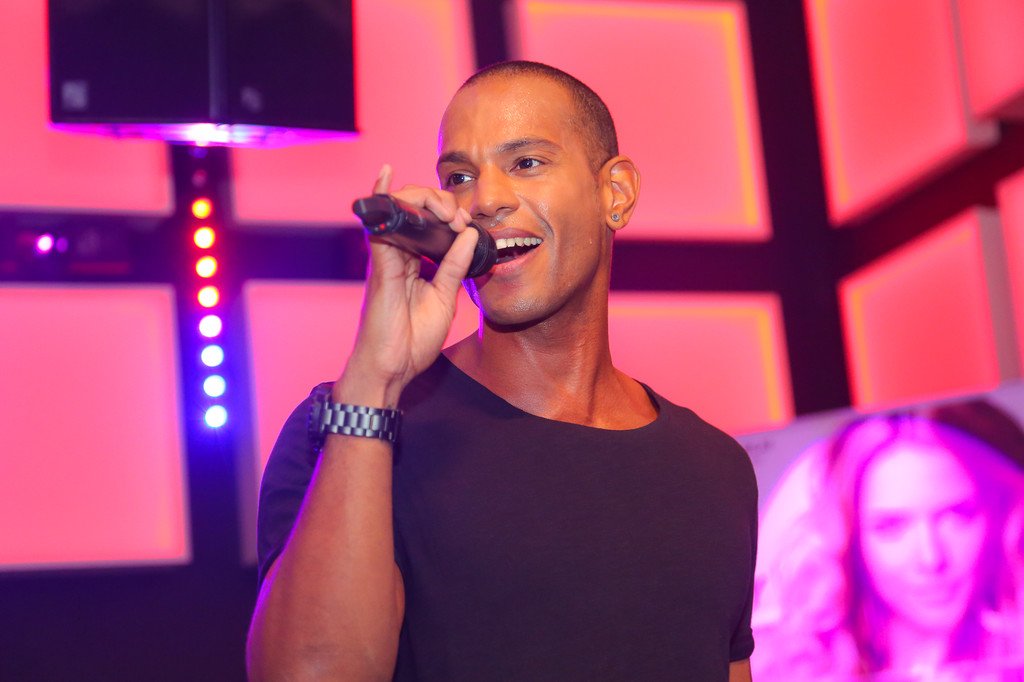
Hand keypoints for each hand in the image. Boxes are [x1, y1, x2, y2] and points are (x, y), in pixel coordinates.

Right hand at [339, 164, 478, 405]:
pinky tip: (386, 174)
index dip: (450, 215)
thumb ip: (455, 266)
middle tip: (458, 216)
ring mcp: (388, 257)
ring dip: (424, 200)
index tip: (468, 224)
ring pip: (400, 212)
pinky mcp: (380, 264)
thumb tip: (469, 235)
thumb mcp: (445, 298)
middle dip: (440, 203)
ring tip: (444, 208)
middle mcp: (399, 255)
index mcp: (416, 263)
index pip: (430, 225)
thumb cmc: (413, 340)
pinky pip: (379, 225)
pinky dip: (382, 197)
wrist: (393, 367)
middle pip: (416, 212)